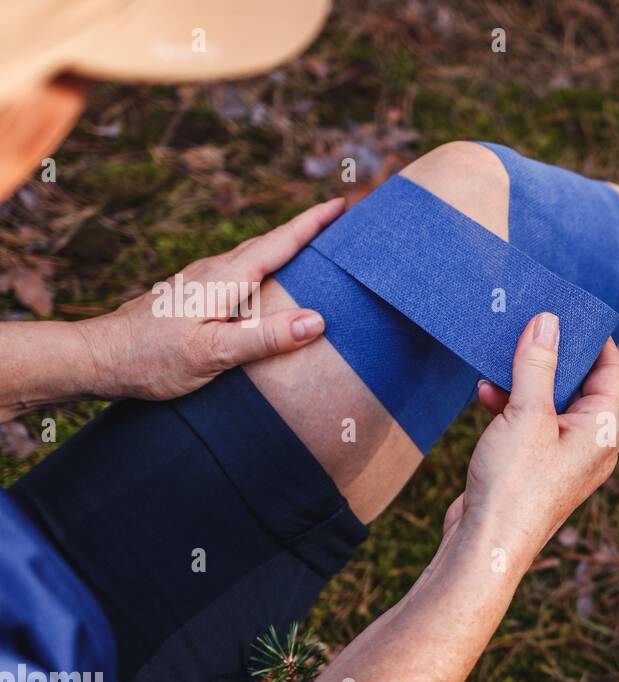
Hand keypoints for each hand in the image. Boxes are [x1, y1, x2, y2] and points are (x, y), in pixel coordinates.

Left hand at [81, 198, 344, 400]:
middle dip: (306, 229)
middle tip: (339, 220)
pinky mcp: (194, 294)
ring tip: (316, 248)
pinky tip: (270, 282)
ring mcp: (201, 281)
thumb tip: (317, 320)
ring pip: (254, 257)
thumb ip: (264, 337)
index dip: (312, 224)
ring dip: (286, 246)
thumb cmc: (151, 359)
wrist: (97, 357)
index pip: (279, 244)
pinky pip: (241, 272)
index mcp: (224, 279)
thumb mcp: (213, 354)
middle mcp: (213, 271)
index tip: (341, 204)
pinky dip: (266, 267)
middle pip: (270, 243)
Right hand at [442, 312, 618, 566]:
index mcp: (603, 431)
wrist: (486, 547)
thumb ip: (538, 365)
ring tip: (500, 355)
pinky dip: (511, 406)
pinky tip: (485, 393)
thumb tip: (549, 321)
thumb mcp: (527, 414)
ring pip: (550, 403)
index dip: (595, 340)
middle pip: (580, 385)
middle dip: (553, 356)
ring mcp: (562, 458)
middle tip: (531, 324)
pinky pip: (530, 424)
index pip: (611, 372)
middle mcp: (590, 445)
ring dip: (525, 380)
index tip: (573, 311)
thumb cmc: (516, 485)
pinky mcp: (534, 467)